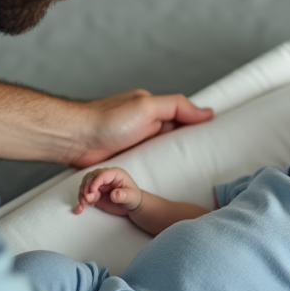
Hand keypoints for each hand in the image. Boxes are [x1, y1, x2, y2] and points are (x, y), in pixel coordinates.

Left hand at [68, 90, 212, 168]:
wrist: (74, 139)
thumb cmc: (108, 121)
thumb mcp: (148, 107)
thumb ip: (177, 107)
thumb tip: (208, 112)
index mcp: (151, 110)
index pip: (181, 118)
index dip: (197, 129)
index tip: (215, 142)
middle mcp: (142, 125)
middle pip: (172, 138)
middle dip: (185, 150)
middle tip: (206, 167)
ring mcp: (132, 144)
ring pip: (158, 155)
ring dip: (168, 165)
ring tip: (187, 181)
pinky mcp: (121, 160)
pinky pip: (142, 166)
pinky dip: (151, 173)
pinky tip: (161, 183)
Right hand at [74, 167, 143, 215]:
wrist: (131, 205)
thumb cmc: (133, 198)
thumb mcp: (131, 197)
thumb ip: (124, 195)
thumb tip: (115, 194)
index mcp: (114, 174)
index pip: (101, 174)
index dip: (95, 182)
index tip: (91, 192)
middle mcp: (104, 177)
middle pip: (90, 178)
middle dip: (86, 188)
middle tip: (87, 199)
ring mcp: (98, 185)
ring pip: (84, 185)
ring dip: (82, 195)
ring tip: (84, 204)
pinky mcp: (94, 193)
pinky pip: (84, 195)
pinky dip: (80, 201)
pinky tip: (79, 209)